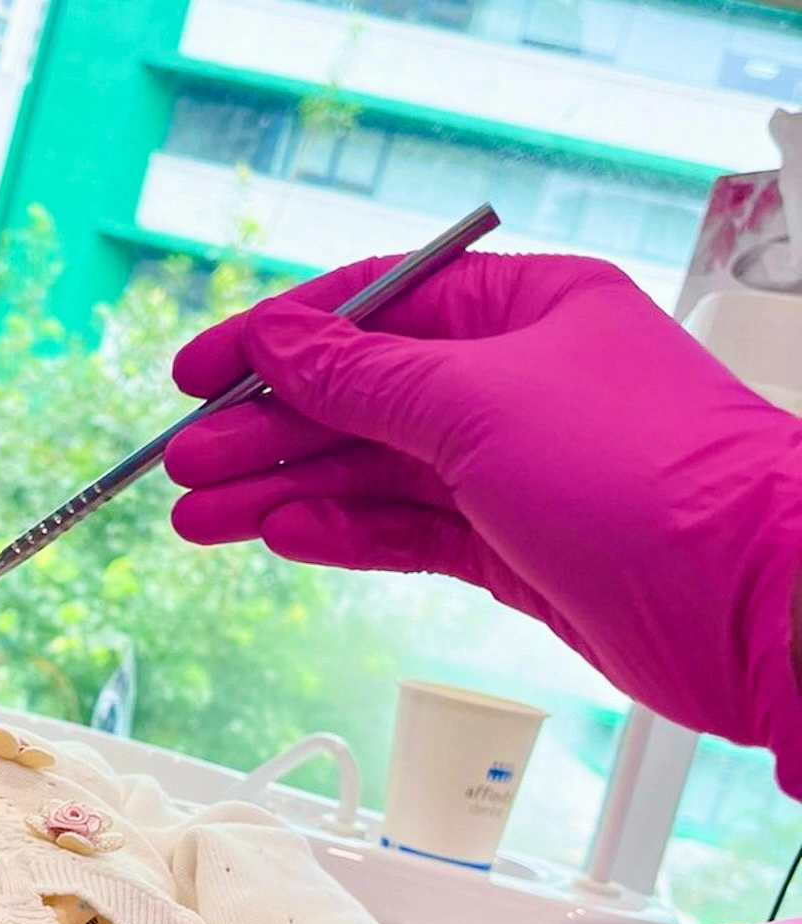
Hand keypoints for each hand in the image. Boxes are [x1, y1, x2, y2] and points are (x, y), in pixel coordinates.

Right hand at [166, 253, 801, 795]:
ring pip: (370, 474)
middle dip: (265, 433)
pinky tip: (282, 534)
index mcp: (520, 312)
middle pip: (357, 401)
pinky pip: (403, 532)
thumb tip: (280, 341)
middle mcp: (513, 384)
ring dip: (282, 491)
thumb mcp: (478, 403)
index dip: (275, 340)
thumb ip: (363, 379)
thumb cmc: (645, 477)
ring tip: (201, 519)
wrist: (750, 606)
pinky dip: (341, 533)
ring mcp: (510, 470)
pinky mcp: (509, 549)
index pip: (370, 312)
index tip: (197, 373)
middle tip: (183, 468)